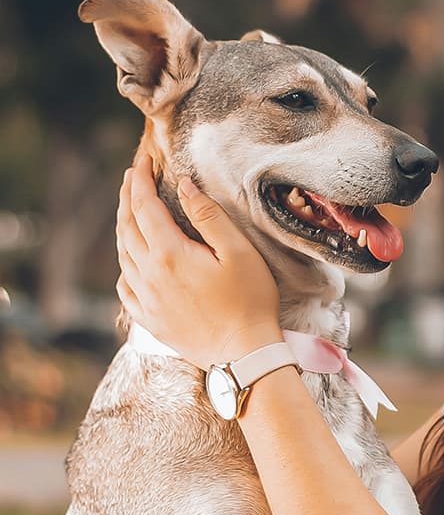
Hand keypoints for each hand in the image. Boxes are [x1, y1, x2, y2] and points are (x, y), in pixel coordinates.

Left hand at [116, 153, 282, 369]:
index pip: (144, 206)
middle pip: (127, 227)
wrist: (243, 354)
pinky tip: (133, 261)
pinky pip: (126, 286)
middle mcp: (149, 275)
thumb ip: (208, 215)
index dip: (140, 180)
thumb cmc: (250, 300)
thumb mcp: (238, 251)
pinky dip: (126, 264)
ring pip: (123, 255)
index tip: (143, 160)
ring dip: (124, 226)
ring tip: (131, 210)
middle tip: (131, 175)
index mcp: (169, 254)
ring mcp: (146, 300)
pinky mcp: (150, 319)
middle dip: (127, 197)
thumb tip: (183, 186)